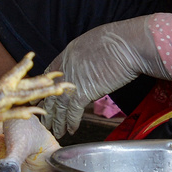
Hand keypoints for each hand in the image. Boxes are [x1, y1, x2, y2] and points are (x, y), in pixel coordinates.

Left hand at [40, 14, 171, 137]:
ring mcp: (73, 81)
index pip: (49, 74)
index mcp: (68, 53)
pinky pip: (73, 112)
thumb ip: (85, 56)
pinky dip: (72, 122)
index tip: (42, 97)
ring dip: (57, 121)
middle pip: (50, 92)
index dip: (45, 87)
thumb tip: (88, 65)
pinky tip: (71, 130)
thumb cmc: (120, 40)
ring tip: (56, 131)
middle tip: (44, 120)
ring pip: (59, 106)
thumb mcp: (95, 42)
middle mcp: (66, 68)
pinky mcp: (84, 92)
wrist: (129, 45)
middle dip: (47, 108)